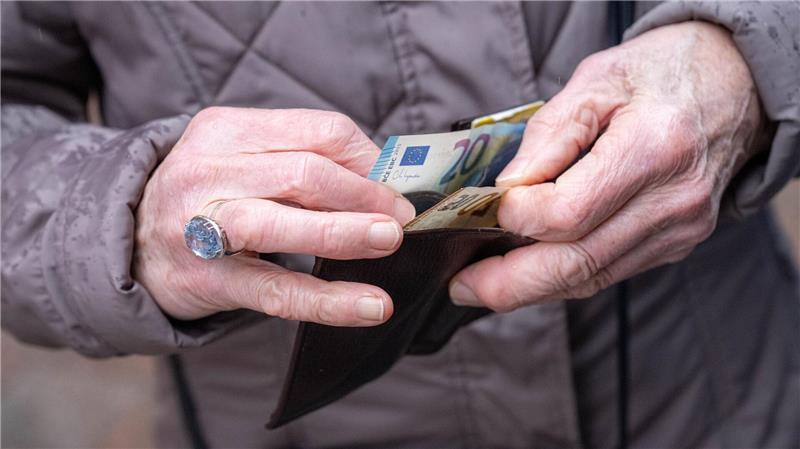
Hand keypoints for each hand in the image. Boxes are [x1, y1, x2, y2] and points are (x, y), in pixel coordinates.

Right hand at [134, 108, 415, 324]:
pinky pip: (276, 290)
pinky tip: (369, 306)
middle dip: (364, 194)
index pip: (318, 132)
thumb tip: (382, 180)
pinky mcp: (207, 279)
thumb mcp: (241, 159)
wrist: (127, 243)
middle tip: (402, 217)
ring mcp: (201, 225)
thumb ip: (301, 159)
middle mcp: (206, 171)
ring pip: (282, 223)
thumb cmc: (207, 197)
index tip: (394, 185)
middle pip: (304, 173)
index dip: (368, 159)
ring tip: (389, 241)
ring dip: (346, 231)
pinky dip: (328, 300)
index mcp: (225, 130)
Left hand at [450, 22, 763, 310]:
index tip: (486, 208)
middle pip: (577, 264)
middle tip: (461, 285)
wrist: (732, 86)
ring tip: (482, 284)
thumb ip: (548, 136)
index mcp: (653, 148)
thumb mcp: (595, 81)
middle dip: (509, 284)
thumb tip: (506, 190)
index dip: (517, 219)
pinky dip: (562, 277)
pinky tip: (528, 271)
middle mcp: (672, 201)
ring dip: (530, 288)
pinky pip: (608, 272)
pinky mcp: (675, 245)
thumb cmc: (658, 74)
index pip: (568, 214)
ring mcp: (679, 230)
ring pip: (590, 278)